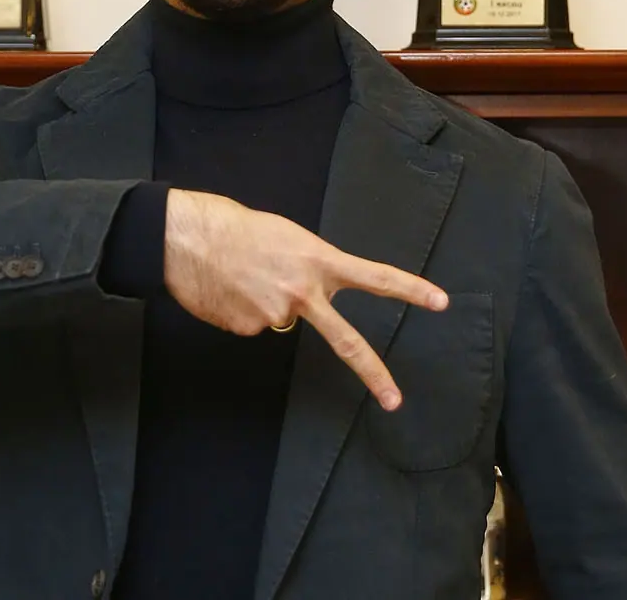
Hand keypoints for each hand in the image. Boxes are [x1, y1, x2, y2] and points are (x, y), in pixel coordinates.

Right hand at [163, 188, 447, 410]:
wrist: (186, 237)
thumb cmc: (236, 227)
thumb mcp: (286, 236)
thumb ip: (307, 267)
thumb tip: (304, 297)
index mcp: (317, 260)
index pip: (373, 277)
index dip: (409, 290)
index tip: (440, 301)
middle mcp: (302, 292)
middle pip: (345, 340)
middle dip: (373, 372)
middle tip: (394, 400)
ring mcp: (274, 315)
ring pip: (282, 319)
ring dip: (267, 303)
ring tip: (243, 276)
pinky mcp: (247, 329)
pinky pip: (253, 324)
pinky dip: (242, 310)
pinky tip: (228, 290)